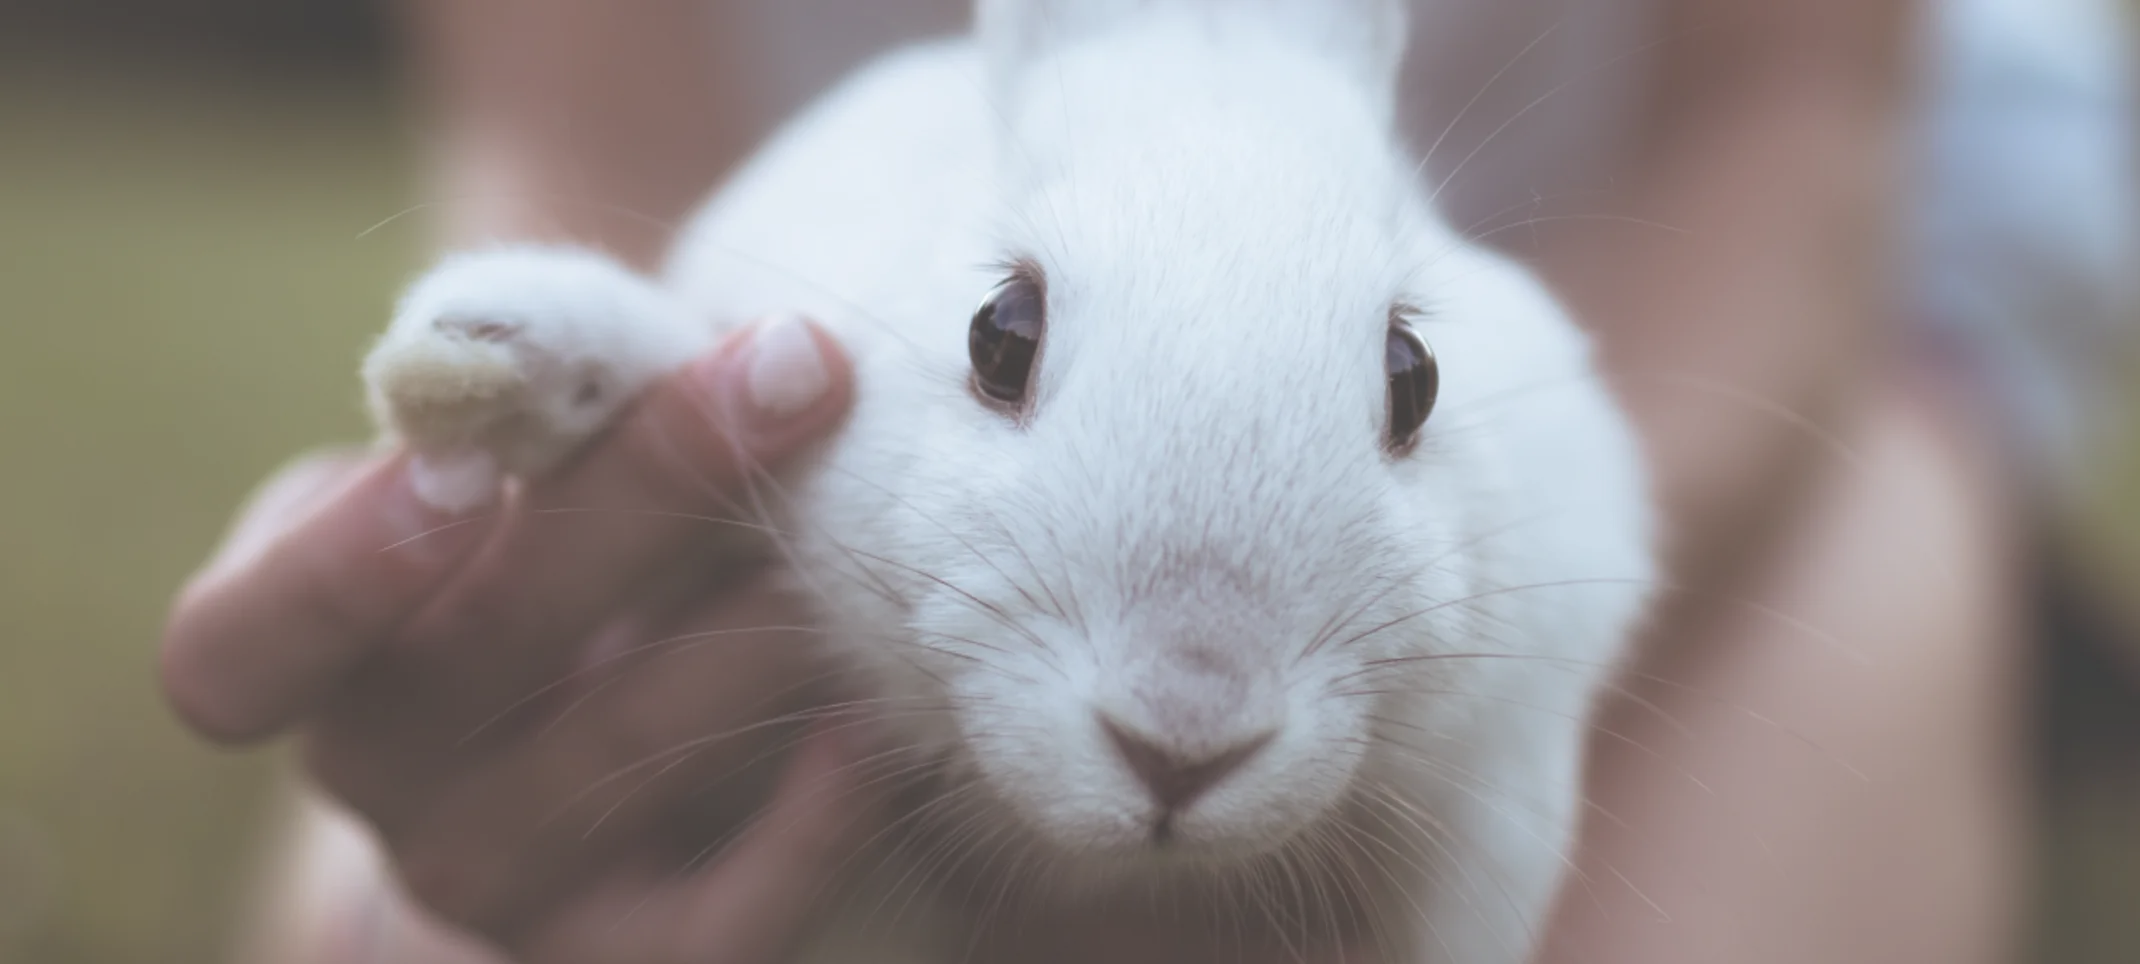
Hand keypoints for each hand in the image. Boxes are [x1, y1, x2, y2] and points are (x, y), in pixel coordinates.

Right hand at [161, 320, 886, 961]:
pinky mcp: (622, 956)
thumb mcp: (528, 446)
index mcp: (302, 644)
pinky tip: (870, 723)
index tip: (469, 461)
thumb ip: (547, 392)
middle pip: (483, 651)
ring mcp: (494, 880)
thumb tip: (660, 339)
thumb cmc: (575, 515)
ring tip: (863, 529)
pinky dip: (812, 821)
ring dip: (760, 626)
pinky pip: (717, 927)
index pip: (234, 655)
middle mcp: (380, 777)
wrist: (639, 664)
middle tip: (794, 371)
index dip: (337, 568)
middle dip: (653, 490)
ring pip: (625, 754)